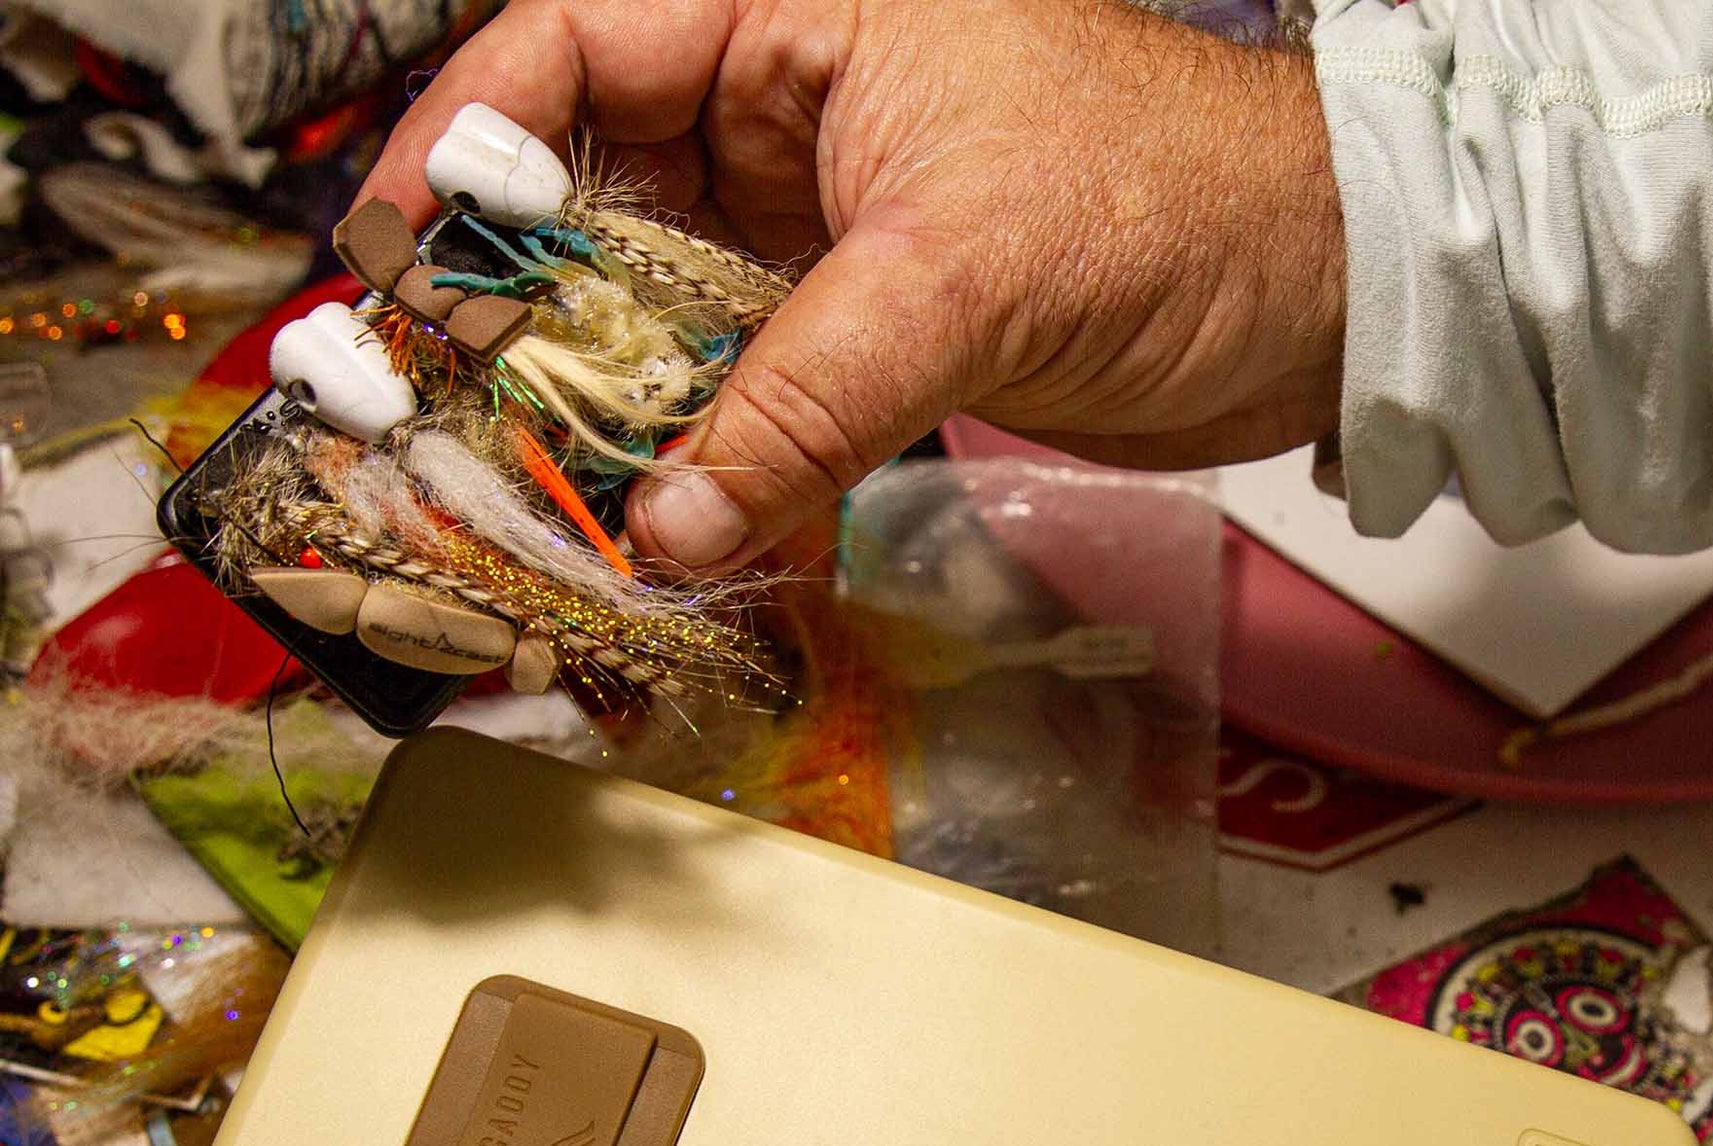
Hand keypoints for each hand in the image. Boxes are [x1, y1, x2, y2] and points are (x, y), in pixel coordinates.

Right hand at [361, 0, 1343, 572]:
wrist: (1309, 296)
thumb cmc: (1175, 202)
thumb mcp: (966, 273)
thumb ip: (806, 396)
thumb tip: (674, 518)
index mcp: (794, 6)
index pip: (570, 50)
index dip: (463, 155)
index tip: (395, 269)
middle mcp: (786, 102)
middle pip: (590, 192)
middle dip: (520, 307)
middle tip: (448, 416)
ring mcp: (818, 223)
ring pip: (661, 304)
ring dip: (608, 404)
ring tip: (543, 491)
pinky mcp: (859, 326)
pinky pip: (743, 387)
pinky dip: (705, 455)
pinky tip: (668, 517)